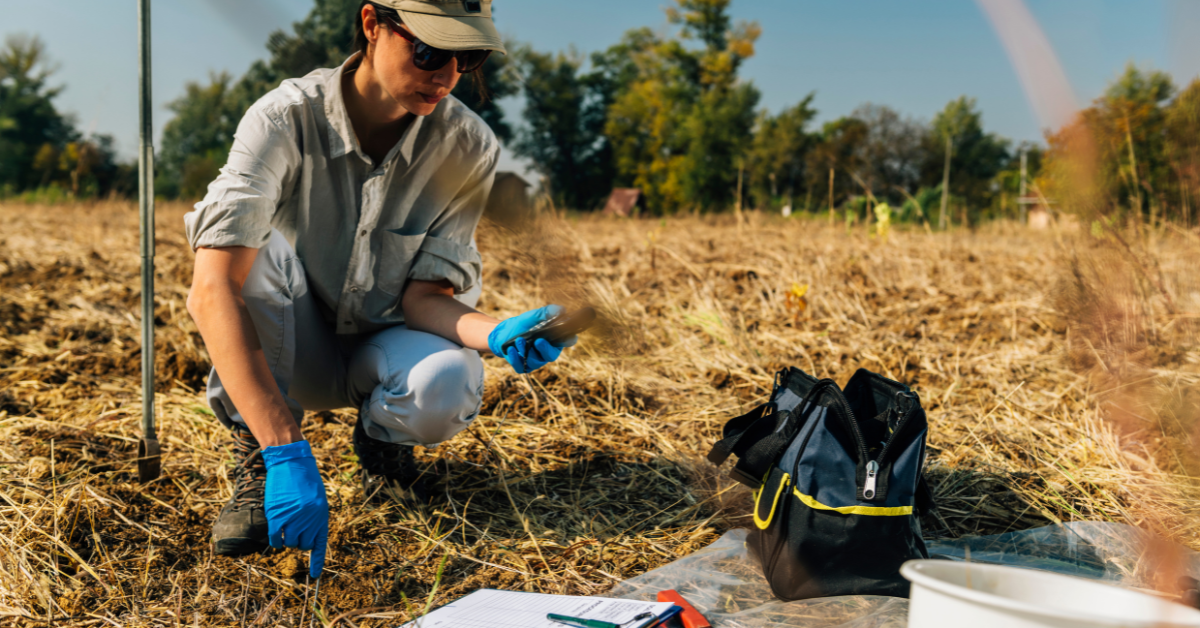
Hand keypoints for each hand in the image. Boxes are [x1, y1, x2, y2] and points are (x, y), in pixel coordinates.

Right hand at [261, 440, 328, 578]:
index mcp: (321, 515)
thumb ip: (315, 518)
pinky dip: (275, 540)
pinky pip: (275, 539)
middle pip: (303, 545)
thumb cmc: (305, 480)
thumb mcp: (317, 500)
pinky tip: (276, 533)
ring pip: (290, 543)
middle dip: (300, 541)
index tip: (315, 576)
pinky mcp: (277, 516)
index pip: (320, 544)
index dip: (317, 562)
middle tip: (295, 529)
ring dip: (288, 539)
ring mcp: (293, 518)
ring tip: (287, 525)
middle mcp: (309, 519)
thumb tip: (309, 538)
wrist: (290, 462)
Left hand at [487, 304, 576, 373]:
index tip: (565, 335)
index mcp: (556, 339)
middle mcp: (548, 352)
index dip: (568, 339)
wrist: (506, 332)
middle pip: (552, 355)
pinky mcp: (524, 367)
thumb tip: (561, 310)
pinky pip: (521, 366)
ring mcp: (537, 361)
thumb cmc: (525, 324)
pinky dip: (515, 358)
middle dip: (545, 349)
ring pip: (535, 361)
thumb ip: (547, 312)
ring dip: (526, 350)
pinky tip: (511, 349)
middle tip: (538, 341)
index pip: (568, 341)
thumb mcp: (535, 315)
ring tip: (519, 340)